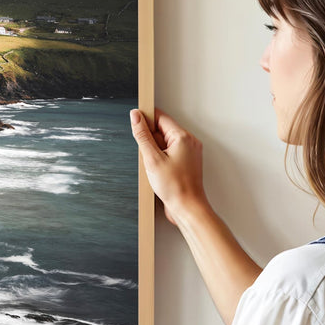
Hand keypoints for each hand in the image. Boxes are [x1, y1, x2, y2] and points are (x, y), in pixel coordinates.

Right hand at [129, 107, 208, 226]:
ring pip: (165, 143)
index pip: (161, 117)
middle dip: (150, 141)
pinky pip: (169, 153)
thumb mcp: (152, 159)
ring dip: (155, 152)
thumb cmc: (175, 187)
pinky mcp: (186, 162)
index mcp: (183, 137)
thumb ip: (142, 136)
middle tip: (148, 156)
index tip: (135, 123)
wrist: (187, 208)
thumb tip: (136, 116)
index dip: (146, 120)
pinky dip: (160, 159)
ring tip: (155, 167)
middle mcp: (189, 142)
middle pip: (163, 130)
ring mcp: (189, 152)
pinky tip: (158, 172)